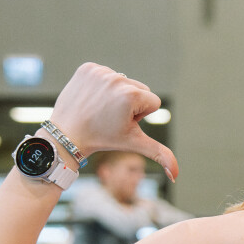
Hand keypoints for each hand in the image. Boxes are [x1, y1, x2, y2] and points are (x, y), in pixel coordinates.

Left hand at [50, 62, 178, 179]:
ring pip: (124, 82)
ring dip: (116, 95)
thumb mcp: (133, 143)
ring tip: (100, 108)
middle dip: (130, 104)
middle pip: (140, 90)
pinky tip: (92, 98)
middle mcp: (117, 79)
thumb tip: (176, 175)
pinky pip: (106, 74)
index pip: (153, 102)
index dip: (140, 116)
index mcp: (131, 95)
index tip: (120, 122)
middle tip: (110, 117)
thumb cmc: (102, 139)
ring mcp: (100, 72)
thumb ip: (159, 154)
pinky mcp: (87, 68)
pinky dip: (101, 86)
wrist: (66, 134)